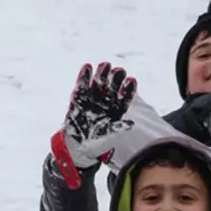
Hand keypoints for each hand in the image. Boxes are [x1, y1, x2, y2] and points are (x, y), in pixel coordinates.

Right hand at [51, 62, 136, 188]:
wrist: (78, 145)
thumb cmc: (97, 140)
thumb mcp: (108, 134)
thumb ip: (118, 127)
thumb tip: (131, 124)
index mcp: (115, 109)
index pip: (124, 97)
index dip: (128, 89)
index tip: (132, 80)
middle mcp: (105, 102)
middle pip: (112, 88)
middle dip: (115, 79)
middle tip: (120, 70)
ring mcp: (92, 99)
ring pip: (98, 84)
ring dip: (101, 75)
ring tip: (105, 65)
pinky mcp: (79, 98)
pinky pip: (82, 86)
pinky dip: (84, 77)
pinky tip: (87, 67)